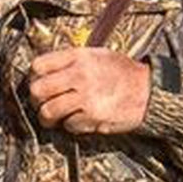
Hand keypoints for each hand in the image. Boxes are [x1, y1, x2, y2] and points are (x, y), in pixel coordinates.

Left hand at [28, 47, 150, 134]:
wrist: (148, 91)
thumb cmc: (123, 74)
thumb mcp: (97, 55)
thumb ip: (71, 62)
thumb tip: (44, 74)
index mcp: (78, 57)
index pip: (38, 66)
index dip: (34, 78)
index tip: (39, 84)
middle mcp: (79, 75)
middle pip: (37, 90)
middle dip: (36, 100)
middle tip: (42, 104)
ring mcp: (85, 97)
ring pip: (47, 111)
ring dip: (48, 118)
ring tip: (54, 118)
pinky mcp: (91, 117)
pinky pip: (68, 125)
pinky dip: (71, 126)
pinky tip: (79, 119)